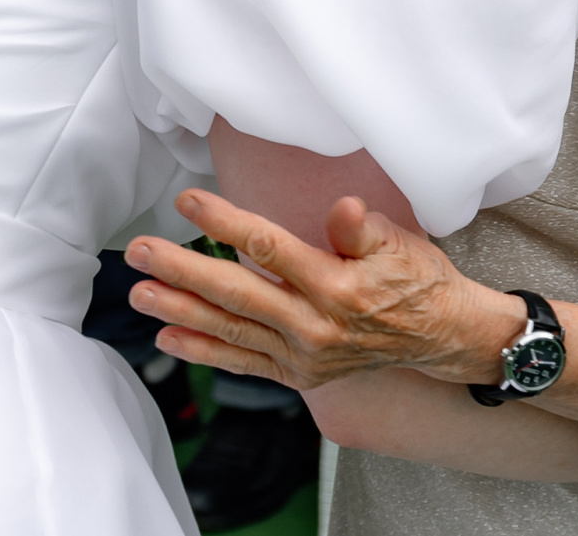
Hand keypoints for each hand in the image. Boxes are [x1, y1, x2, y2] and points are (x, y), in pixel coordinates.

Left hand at [127, 190, 508, 390]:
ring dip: (180, 311)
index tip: (188, 201)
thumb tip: (343, 209)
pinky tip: (169, 337)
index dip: (225, 222)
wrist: (439, 335)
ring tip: (139, 292)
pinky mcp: (298, 375)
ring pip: (231, 331)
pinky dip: (204, 352)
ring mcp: (303, 356)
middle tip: (140, 251)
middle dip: (182, 271)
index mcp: (336, 287)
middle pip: (236, 294)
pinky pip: (242, 363)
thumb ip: (361, 229)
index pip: (268, 248)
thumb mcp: (398, 242)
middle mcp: (314, 327)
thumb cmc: (416, 279)